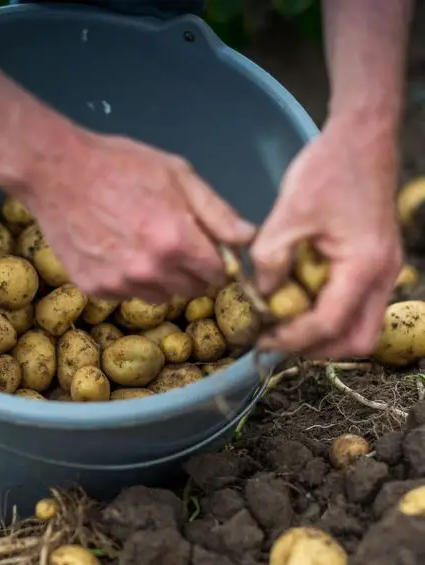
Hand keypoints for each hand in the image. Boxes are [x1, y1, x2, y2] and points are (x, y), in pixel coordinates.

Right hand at [17, 129, 254, 301]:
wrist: (56, 172)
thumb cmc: (119, 165)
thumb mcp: (177, 174)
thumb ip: (217, 212)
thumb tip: (247, 239)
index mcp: (177, 241)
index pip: (217, 274)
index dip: (214, 259)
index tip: (204, 246)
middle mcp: (151, 270)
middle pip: (191, 289)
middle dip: (189, 270)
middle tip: (170, 241)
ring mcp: (120, 283)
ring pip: (160, 296)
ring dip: (159, 278)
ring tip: (139, 244)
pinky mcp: (94, 288)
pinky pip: (126, 294)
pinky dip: (127, 279)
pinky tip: (113, 249)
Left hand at [250, 114, 402, 358]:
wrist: (360, 137)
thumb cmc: (328, 169)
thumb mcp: (289, 213)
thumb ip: (271, 258)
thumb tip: (260, 294)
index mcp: (364, 265)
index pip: (330, 323)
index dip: (293, 339)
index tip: (262, 342)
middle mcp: (383, 274)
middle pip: (357, 340)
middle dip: (316, 349)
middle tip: (276, 341)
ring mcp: (383, 270)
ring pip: (359, 326)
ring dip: (322, 334)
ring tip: (281, 325)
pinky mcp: (373, 263)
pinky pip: (355, 304)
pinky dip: (328, 313)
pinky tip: (295, 301)